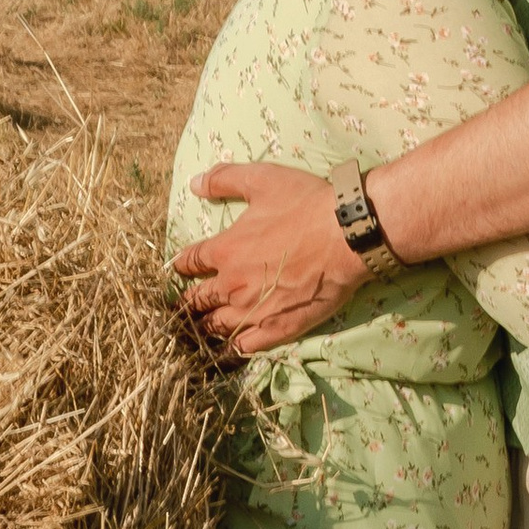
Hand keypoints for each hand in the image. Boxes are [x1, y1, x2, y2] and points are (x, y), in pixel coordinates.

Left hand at [173, 161, 367, 354]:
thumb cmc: (306, 205)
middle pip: (197, 299)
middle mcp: (232, 284)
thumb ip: (224, 180)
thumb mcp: (262, 179)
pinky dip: (232, 347)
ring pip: (216, 326)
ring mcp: (253, 310)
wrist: (348, 236)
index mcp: (224, 250)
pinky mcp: (277, 329)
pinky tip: (228, 348)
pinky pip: (245, 346)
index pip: (189, 261)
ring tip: (199, 329)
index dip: (182, 265)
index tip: (180, 268)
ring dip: (204, 326)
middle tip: (182, 306)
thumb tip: (193, 184)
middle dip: (188, 301)